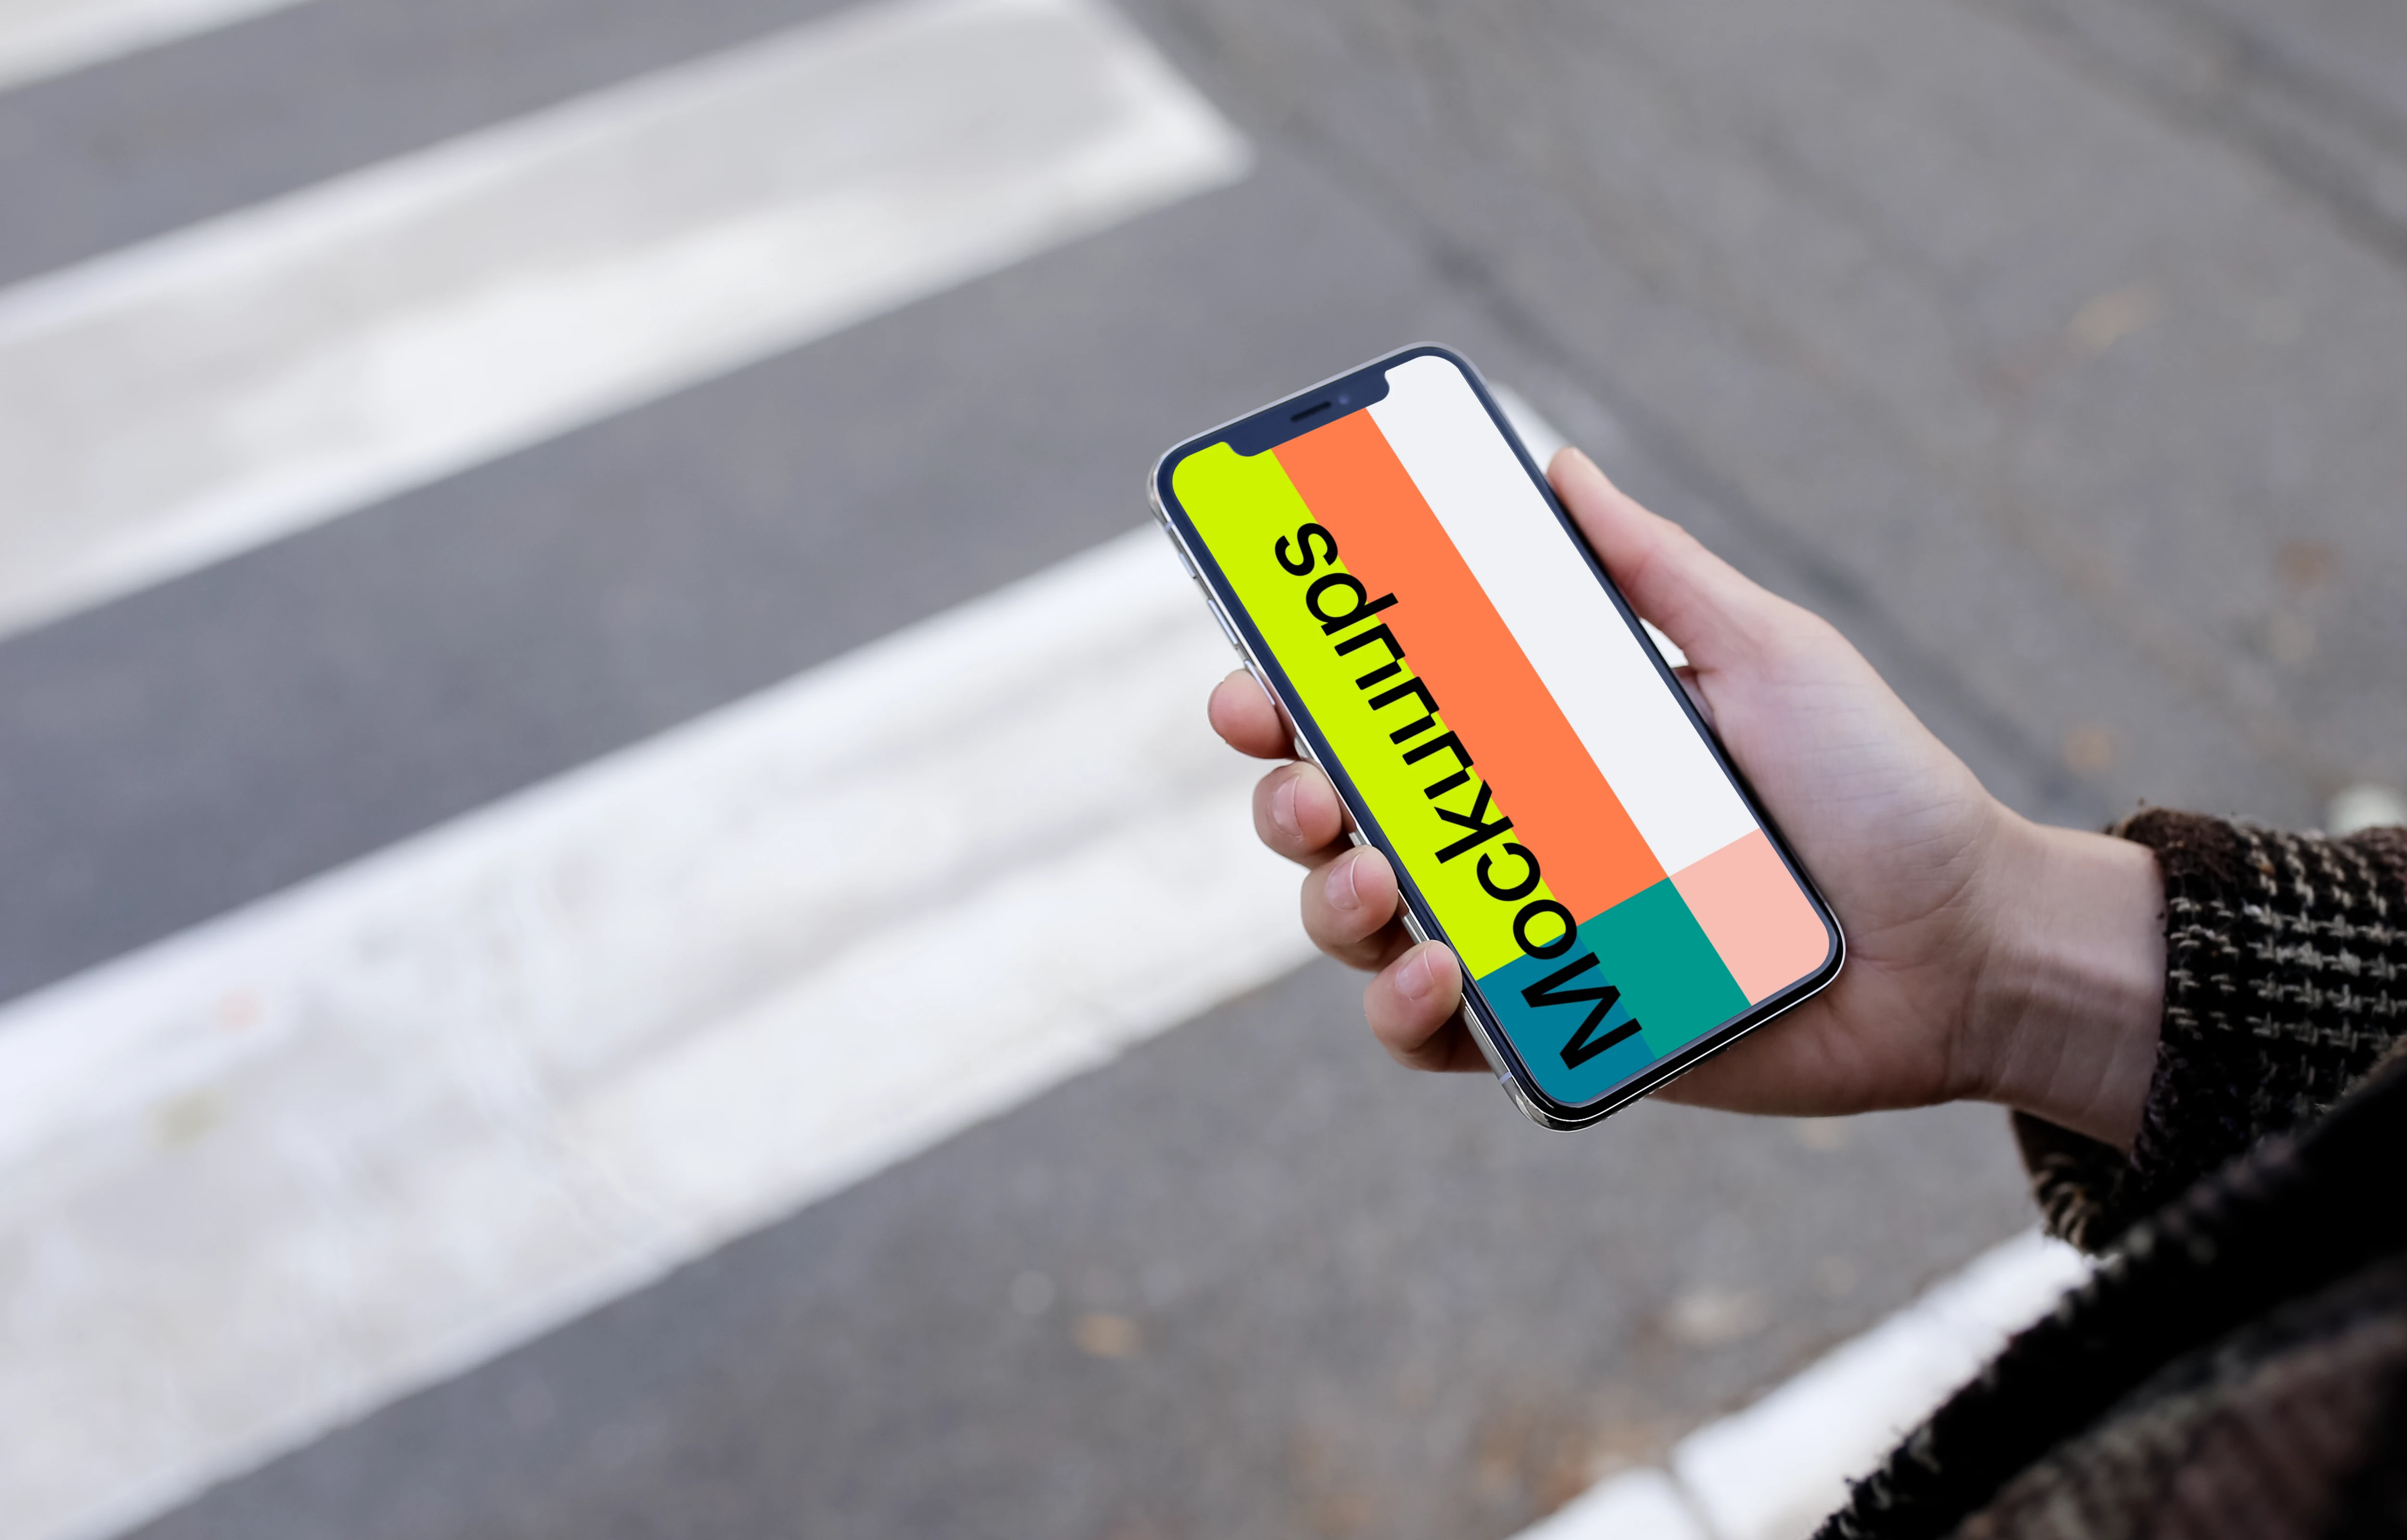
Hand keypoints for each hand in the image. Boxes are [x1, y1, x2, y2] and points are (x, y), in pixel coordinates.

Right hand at [1209, 447, 2165, 1146]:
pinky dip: (1409, 1013)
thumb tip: (1559, 464)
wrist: (1963, 942)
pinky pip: (1437, 1038)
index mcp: (1535, 744)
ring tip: (1375, 883)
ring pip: (1362, 932)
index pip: (1379, 718)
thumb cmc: (1875, 789)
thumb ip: (1655, 568)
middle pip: (1336, 825)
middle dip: (1285, 805)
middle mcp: (1509, 840)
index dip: (1291, 699)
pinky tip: (1439, 975)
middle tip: (1306, 788)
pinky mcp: (1557, 1034)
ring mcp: (1525, 940)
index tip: (1258, 679)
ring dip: (1330, 906)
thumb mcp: (1766, 652)